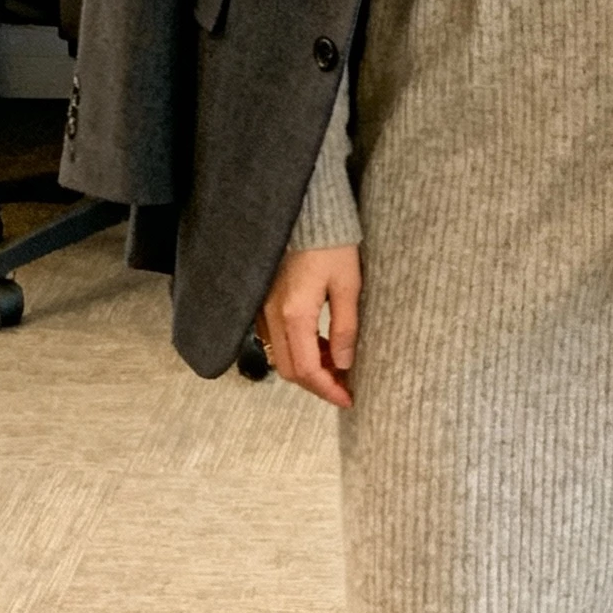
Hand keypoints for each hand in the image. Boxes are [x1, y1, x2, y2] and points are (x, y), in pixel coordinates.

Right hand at [257, 244, 360, 408]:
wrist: (306, 213)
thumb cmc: (331, 245)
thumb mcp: (348, 285)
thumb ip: (345, 328)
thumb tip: (343, 364)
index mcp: (295, 314)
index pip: (307, 370)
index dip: (328, 390)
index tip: (348, 399)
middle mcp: (273, 316)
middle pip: (289, 370)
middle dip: (317, 384)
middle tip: (344, 385)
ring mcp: (264, 310)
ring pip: (281, 357)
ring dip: (307, 368)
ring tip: (336, 364)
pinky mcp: (264, 302)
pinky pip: (276, 340)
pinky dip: (297, 351)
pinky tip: (319, 344)